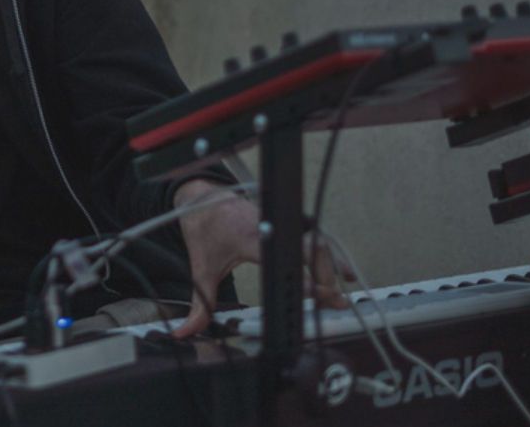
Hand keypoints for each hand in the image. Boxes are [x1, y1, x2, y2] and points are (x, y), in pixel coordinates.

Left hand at [170, 178, 353, 338]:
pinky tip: (343, 273)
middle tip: (332, 301)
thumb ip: (198, 305)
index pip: (282, 259)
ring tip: (336, 295)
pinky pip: (315, 238)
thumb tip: (186, 331)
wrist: (203, 199)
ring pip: (315, 243)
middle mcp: (270, 229)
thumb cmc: (204, 229)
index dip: (302, 276)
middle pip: (307, 249)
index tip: (318, 292)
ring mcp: (281, 224)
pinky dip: (330, 256)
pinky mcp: (286, 224)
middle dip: (323, 276)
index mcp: (250, 239)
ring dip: (329, 268)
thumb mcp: (200, 270)